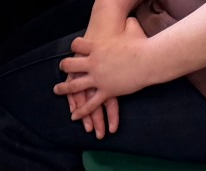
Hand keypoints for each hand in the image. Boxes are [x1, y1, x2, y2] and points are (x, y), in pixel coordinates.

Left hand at [55, 10, 155, 135]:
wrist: (148, 60)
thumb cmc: (141, 44)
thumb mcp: (132, 29)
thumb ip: (128, 24)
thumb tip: (132, 20)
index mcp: (97, 47)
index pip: (78, 45)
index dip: (75, 45)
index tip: (74, 46)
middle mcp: (93, 63)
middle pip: (70, 65)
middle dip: (64, 66)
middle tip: (62, 68)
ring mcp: (98, 78)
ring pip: (75, 86)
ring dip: (64, 89)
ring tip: (57, 90)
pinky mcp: (106, 91)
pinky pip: (90, 104)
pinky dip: (82, 111)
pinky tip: (74, 116)